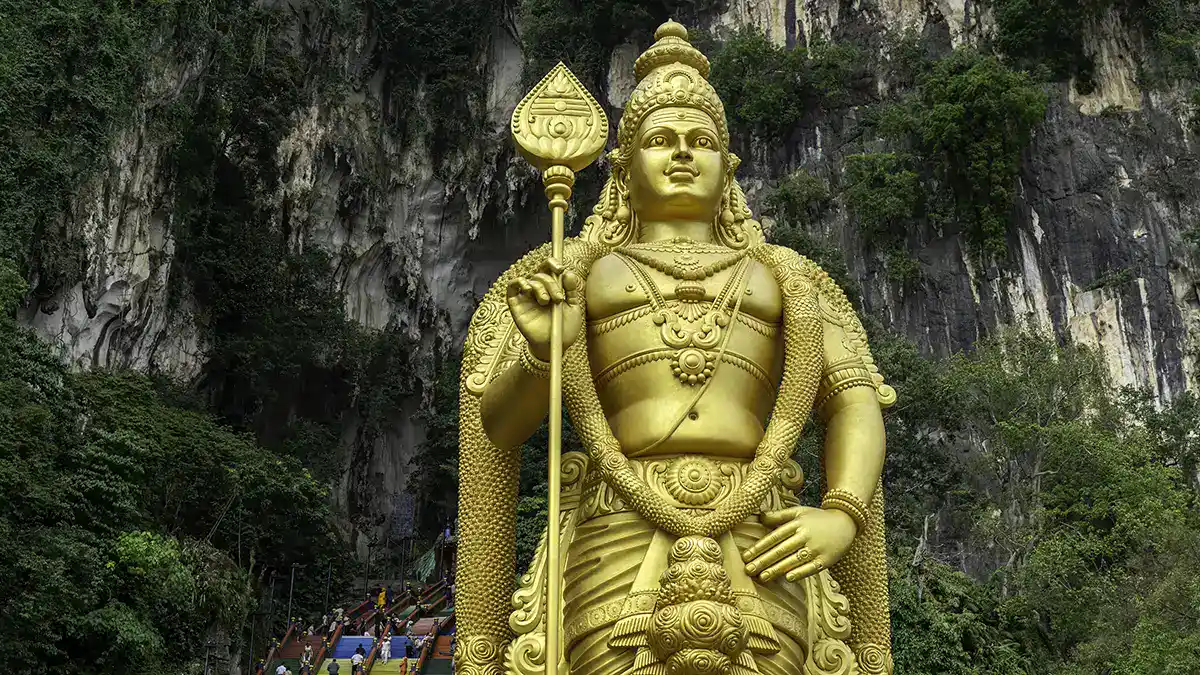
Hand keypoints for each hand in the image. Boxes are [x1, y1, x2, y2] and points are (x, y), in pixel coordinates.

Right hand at [506, 256, 583, 360]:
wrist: (554, 346)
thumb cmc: (564, 329)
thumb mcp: (573, 308)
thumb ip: (571, 290)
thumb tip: (568, 273)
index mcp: (552, 288)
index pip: (549, 268)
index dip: (553, 264)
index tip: (561, 269)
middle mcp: (539, 290)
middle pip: (541, 275)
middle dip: (551, 284)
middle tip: (558, 299)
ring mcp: (526, 297)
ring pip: (529, 280)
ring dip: (539, 287)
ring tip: (546, 302)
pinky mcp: (515, 304)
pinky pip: (511, 287)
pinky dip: (518, 282)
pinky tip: (527, 289)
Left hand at [742, 506, 857, 582]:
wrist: (846, 523)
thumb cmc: (818, 518)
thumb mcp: (799, 512)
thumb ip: (779, 515)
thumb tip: (759, 517)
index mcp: (797, 524)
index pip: (774, 537)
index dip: (759, 547)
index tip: (746, 556)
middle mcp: (805, 536)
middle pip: (781, 550)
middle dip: (763, 561)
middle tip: (748, 570)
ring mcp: (816, 548)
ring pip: (793, 560)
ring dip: (777, 569)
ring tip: (762, 577)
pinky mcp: (826, 559)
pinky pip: (812, 567)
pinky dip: (800, 573)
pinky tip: (788, 578)